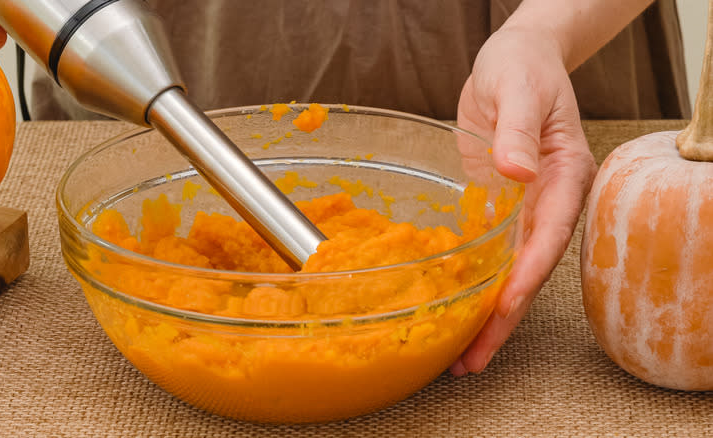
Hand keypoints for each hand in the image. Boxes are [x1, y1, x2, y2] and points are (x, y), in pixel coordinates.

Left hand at [451, 26, 596, 374]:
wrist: (516, 60)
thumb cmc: (523, 69)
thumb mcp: (520, 90)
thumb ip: (520, 130)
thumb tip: (518, 170)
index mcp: (563, 177)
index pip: (546, 239)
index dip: (525, 279)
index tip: (503, 310)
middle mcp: (548, 202)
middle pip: (528, 271)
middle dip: (503, 318)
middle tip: (472, 360)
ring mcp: (525, 209)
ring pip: (509, 273)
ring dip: (487, 314)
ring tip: (461, 356)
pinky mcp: (500, 208)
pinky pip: (490, 255)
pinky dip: (475, 286)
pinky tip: (455, 310)